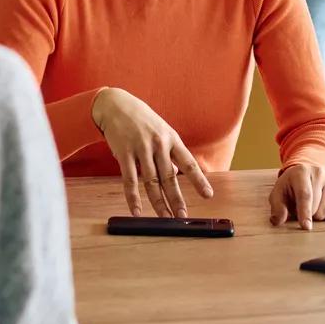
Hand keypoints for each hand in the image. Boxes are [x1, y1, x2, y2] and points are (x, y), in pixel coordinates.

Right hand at [91, 88, 211, 218]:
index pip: (189, 163)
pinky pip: (130, 180)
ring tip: (164, 219)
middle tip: (183, 216)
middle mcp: (159, 144)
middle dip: (177, 199)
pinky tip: (137, 211)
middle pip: (170, 177)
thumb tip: (175, 174)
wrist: (116, 104)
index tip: (208, 195)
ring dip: (158, 203)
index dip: (199, 180)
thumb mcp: (161, 131)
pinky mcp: (124, 153)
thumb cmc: (141, 119)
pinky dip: (133, 197)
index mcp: (172, 139)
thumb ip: (169, 153)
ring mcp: (141, 149)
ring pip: (152, 182)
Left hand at [269, 163, 324, 230]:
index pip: (305, 194)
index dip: (304, 212)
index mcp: (301, 172)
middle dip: (306, 214)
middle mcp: (319, 173)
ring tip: (311, 205)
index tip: (306, 226)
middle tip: (299, 207)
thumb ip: (276, 207)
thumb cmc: (290, 186)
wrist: (305, 173)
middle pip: (315, 206)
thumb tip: (278, 221)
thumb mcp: (278, 193)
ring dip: (316, 215)